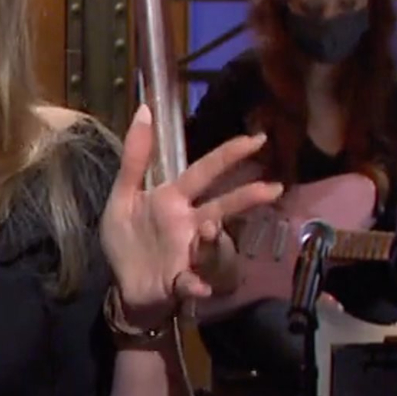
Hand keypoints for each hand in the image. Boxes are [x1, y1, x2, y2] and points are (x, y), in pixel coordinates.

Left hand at [100, 105, 282, 327]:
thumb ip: (135, 157)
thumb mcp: (123, 195)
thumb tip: (144, 109)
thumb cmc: (127, 238)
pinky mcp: (180, 280)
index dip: (228, 155)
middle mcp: (188, 224)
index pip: (203, 172)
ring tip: (209, 229)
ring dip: (213, 237)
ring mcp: (188, 252)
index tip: (256, 139)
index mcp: (172, 199)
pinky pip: (192, 282)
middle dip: (246, 197)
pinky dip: (195, 284)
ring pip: (212, 243)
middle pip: (221, 206)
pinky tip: (196, 286)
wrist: (122, 285)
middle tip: (273, 187)